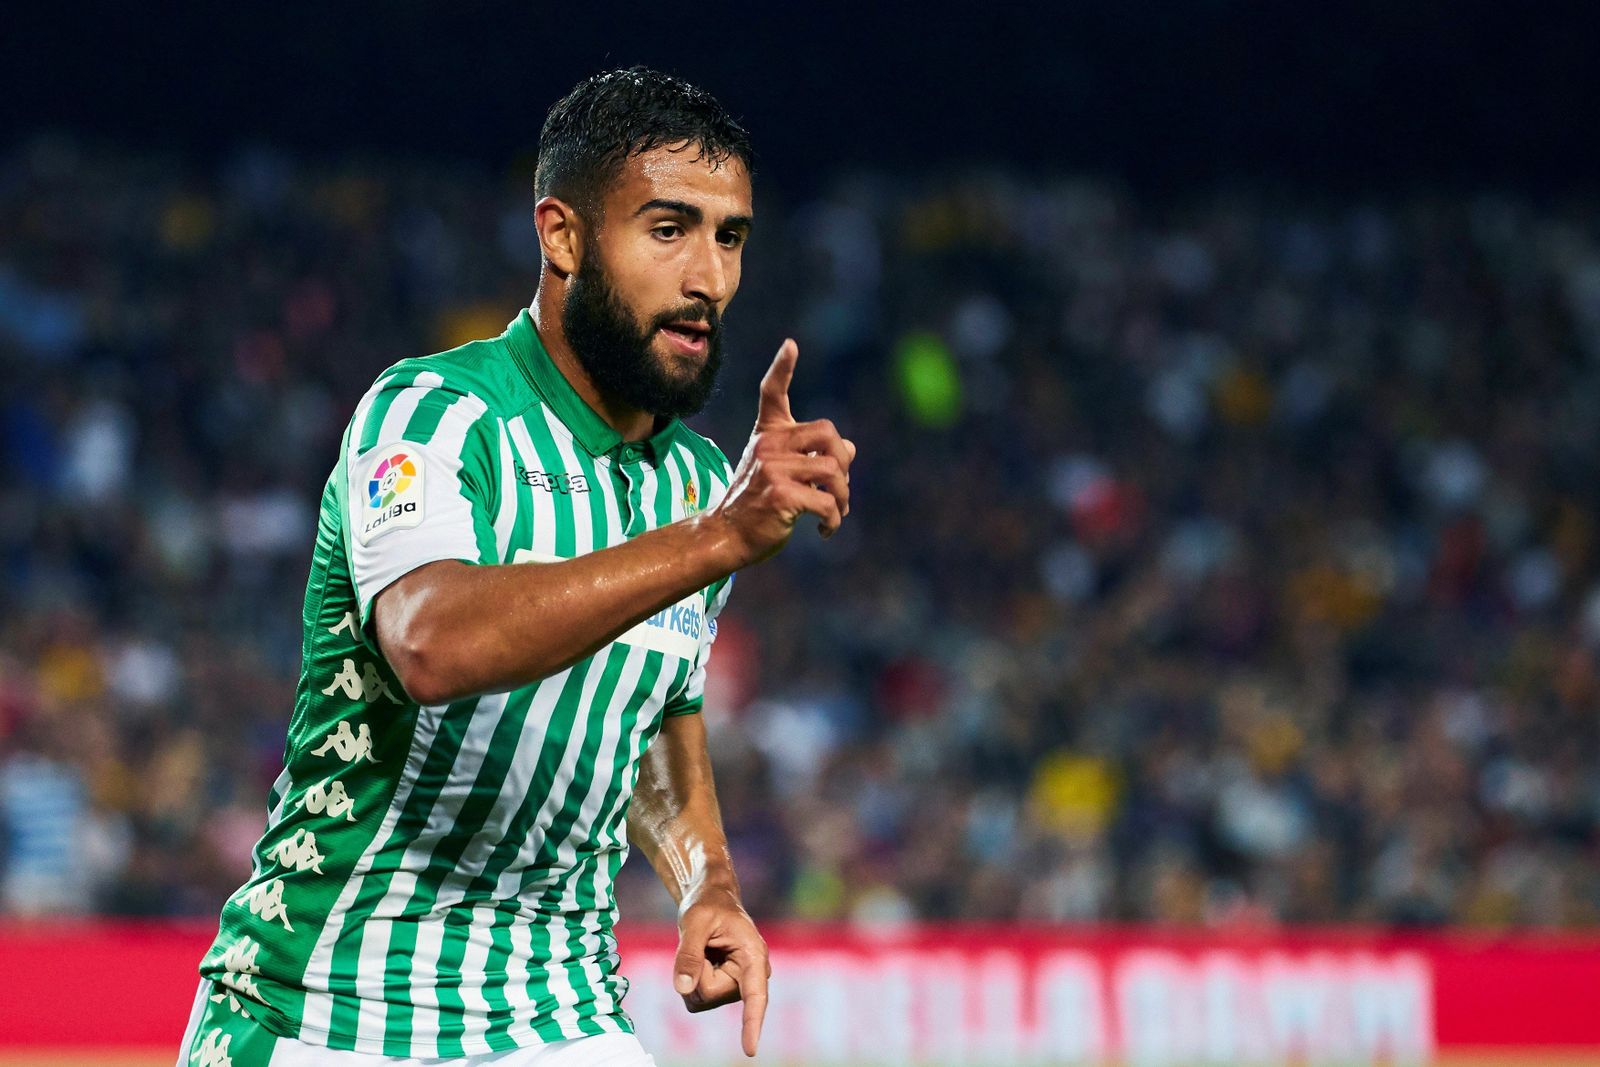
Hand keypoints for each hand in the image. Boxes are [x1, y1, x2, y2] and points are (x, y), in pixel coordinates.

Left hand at [672, 884, 770, 1057]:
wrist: (711, 899)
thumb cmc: (707, 904)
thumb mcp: (694, 922)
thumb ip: (688, 955)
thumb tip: (683, 989)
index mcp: (753, 956)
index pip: (755, 996)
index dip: (752, 1024)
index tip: (750, 1050)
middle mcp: (751, 975)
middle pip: (711, 994)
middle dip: (696, 973)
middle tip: (700, 944)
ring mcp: (737, 985)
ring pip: (702, 999)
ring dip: (693, 977)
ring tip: (703, 950)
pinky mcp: (724, 989)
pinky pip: (697, 999)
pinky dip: (690, 982)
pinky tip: (701, 961)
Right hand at [710, 339, 856, 565]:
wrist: (727, 534)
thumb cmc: (757, 503)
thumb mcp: (781, 472)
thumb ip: (811, 457)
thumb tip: (850, 449)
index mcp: (767, 435)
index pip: (772, 393)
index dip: (782, 368)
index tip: (790, 345)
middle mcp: (768, 446)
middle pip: (829, 434)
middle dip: (844, 461)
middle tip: (839, 486)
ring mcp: (772, 469)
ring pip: (832, 471)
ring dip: (843, 496)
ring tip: (837, 512)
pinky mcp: (780, 496)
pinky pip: (826, 502)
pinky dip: (834, 519)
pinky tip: (826, 530)